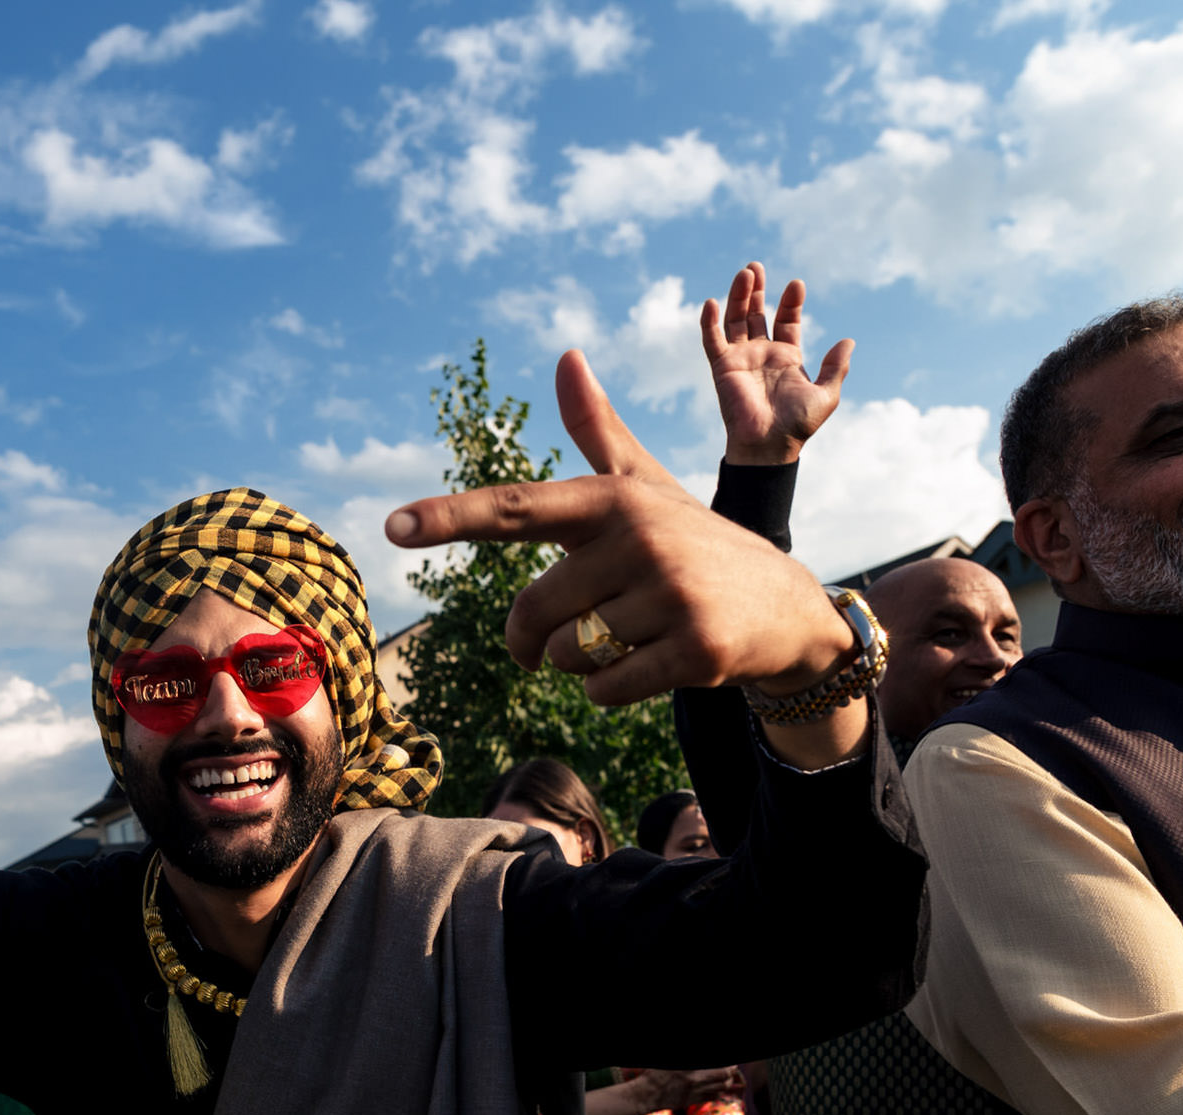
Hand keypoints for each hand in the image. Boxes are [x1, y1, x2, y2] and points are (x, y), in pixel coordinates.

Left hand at [384, 352, 863, 711]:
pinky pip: (604, 689)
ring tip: (633, 637)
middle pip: (532, 612)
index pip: (517, 509)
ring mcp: (672, 593)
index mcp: (613, 499)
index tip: (393, 526)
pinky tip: (653, 665)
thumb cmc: (697, 545)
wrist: (789, 611)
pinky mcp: (696, 648)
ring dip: (582, 663)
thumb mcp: (647, 488)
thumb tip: (567, 356)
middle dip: (532, 640)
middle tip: (552, 643)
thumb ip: (598, 432)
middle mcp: (640, 537)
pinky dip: (610, 690)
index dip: (450, 518)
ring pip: (567, 655)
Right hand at [638, 1067, 744, 1112]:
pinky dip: (719, 1091)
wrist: (647, 1094)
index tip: (730, 1062)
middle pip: (724, 1074)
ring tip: (727, 1077)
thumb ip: (687, 1063)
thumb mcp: (669, 1063)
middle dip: (731, 1069)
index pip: (717, 1066)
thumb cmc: (655, 1073)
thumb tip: (704, 1066)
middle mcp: (695, 1078)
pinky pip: (714, 1096)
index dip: (727, 1063)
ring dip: (727, 1080)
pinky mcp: (694, 1100)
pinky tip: (716, 1087)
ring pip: (721, 1086)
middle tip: (732, 1067)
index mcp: (688, 1067)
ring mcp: (695, 1090)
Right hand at [703, 262, 851, 465]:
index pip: (786, 320)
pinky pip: (712, 340)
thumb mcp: (826, 394)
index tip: (796, 285)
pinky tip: (713, 302)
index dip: (790, 303)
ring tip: (744, 273)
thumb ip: (835, 367)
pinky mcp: (722, 367)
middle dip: (756, 290)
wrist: (769, 444)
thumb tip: (848, 341)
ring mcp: (740, 359)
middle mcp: (762, 354)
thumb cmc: (798, 424)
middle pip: (755, 313)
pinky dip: (709, 322)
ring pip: (734, 320)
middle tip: (755, 266)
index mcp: (786, 357)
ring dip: (737, 296)